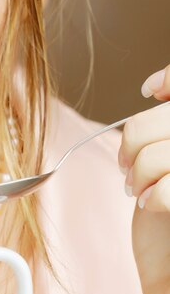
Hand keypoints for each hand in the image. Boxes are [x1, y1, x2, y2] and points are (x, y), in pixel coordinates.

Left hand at [118, 66, 169, 293]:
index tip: (150, 89)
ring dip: (138, 167)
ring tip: (136, 186)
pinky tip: (147, 205)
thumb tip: (157, 88)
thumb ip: (165, 133)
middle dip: (138, 136)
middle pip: (168, 120)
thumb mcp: (165, 171)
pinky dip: (151, 193)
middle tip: (127, 164)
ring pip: (163, 150)